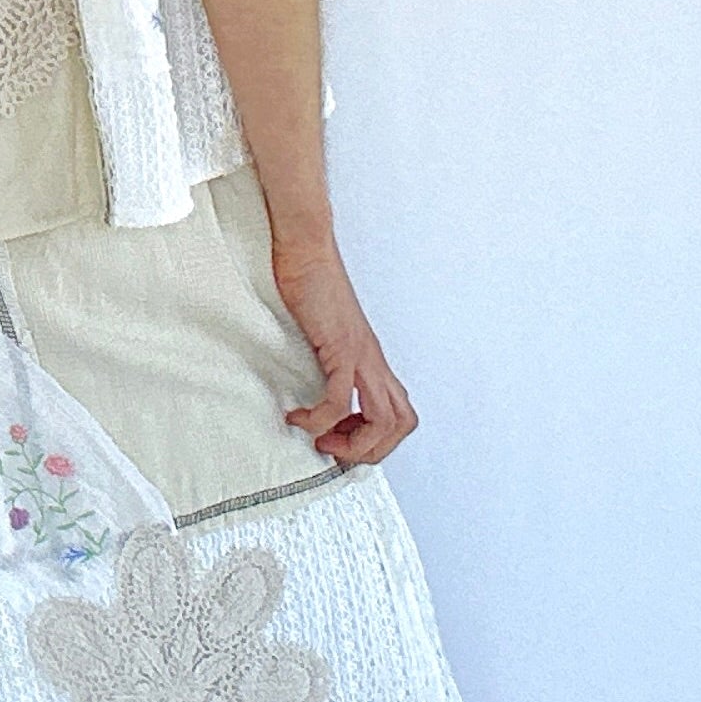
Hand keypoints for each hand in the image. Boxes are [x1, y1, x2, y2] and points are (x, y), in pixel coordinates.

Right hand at [272, 229, 416, 464]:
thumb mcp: (324, 332)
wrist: (306, 250)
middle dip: (371, 450)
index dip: (376, 439)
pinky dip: (320, 418)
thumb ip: (328, 359)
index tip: (339, 438)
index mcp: (372, 359)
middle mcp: (374, 360)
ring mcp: (361, 354)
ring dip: (352, 442)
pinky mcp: (341, 347)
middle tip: (334, 448)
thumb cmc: (310, 284)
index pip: (401, 414)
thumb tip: (313, 386)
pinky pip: (341, 400)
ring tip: (318, 437)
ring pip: (384, 420)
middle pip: (403, 423)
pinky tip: (297, 415)